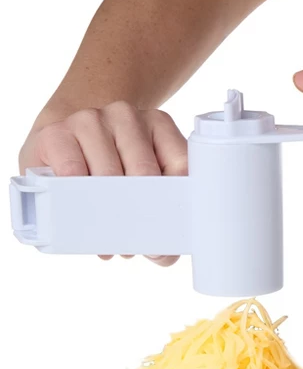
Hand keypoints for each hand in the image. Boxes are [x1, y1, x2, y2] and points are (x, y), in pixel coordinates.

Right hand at [19, 101, 186, 265]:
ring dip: (110, 214)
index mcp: (159, 125)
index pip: (180, 164)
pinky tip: (80, 213)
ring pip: (109, 175)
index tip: (168, 230)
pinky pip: (72, 173)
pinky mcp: (57, 131)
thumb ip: (160, 208)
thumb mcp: (140, 175)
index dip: (175, 203)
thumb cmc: (108, 162)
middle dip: (141, 215)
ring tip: (109, 241)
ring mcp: (91, 119)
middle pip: (145, 172)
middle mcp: (127, 116)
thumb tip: (162, 253)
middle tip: (135, 245)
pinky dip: (77, 200)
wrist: (66, 140)